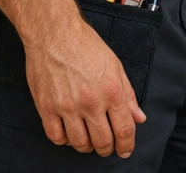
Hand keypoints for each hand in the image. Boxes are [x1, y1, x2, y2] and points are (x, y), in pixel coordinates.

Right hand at [25, 15, 145, 156]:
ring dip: (87, 146)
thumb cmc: (86, 46)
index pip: (124, 129)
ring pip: (79, 143)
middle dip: (108, 149)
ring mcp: (67, 107)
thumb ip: (128, 95)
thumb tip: (139, 117)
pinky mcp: (47, 108)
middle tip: (107, 147)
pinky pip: (56, 137)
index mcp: (111, 91)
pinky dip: (64, 140)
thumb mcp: (115, 66)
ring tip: (89, 140)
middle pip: (102, 141)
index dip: (126, 145)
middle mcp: (90, 102)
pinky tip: (69, 133)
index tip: (125, 150)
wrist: (55, 34)